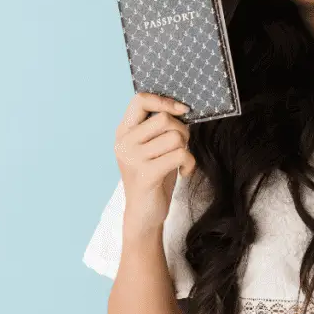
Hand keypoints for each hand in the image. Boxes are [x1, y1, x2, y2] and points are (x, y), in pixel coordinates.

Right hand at [114, 92, 196, 237]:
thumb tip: (182, 108)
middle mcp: (124, 143)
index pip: (140, 100)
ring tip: (180, 160)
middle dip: (183, 130)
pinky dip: (189, 163)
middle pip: (165, 119)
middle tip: (182, 146)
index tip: (182, 111)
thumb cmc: (153, 176)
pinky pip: (180, 155)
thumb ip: (157, 127)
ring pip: (175, 137)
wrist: (144, 214)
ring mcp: (132, 159)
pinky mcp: (145, 175)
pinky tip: (184, 172)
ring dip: (186, 148)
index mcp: (123, 131)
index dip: (165, 101)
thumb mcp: (150, 146)